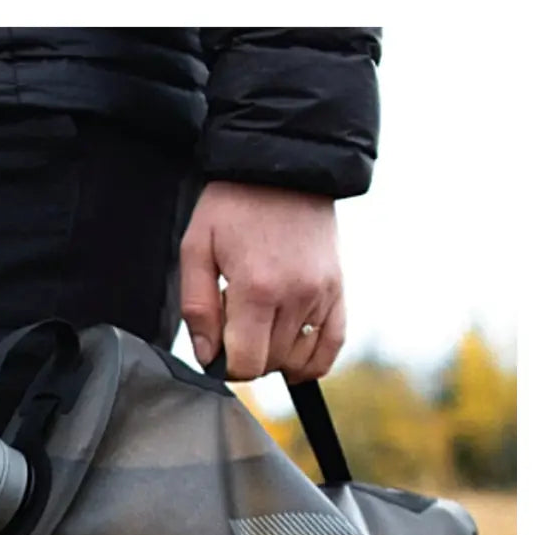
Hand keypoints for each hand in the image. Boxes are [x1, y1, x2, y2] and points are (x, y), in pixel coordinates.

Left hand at [180, 181, 345, 382]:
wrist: (283, 168)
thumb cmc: (232, 207)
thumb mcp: (196, 249)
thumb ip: (198, 308)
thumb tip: (208, 358)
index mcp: (256, 289)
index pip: (247, 363)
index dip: (227, 366)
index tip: (218, 347)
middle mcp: (296, 296)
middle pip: (271, 363)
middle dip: (247, 355)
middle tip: (234, 321)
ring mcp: (323, 294)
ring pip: (298, 359)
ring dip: (275, 355)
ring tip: (260, 322)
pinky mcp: (339, 289)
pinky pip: (332, 345)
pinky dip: (311, 360)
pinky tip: (291, 354)